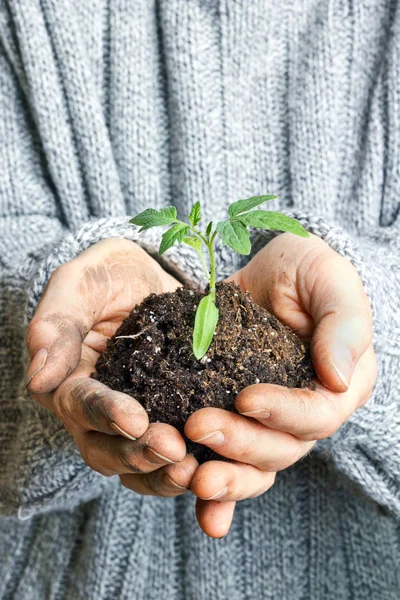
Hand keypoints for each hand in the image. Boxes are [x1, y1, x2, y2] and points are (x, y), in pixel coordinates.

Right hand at [26, 238, 197, 496]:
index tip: (135, 419)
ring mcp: (135, 422)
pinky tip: (221, 467)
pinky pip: (177, 456)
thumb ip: (57, 323)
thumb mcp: (80, 284)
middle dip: (138, 454)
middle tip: (174, 450)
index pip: (80, 404)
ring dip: (164, 474)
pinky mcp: (171, 421)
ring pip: (139, 466)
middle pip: (106, 450)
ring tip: (195, 469)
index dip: (104, 414)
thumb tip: (37, 377)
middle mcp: (97, 413)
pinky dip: (195, 468)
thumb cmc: (108, 276)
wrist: (149, 278)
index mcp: (69, 381)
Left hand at [185, 233, 376, 537]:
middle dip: (240, 444)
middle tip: (199, 427)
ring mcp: (268, 421)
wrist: (270, 271)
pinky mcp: (233, 417)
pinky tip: (194, 504)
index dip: (284, 413)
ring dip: (226, 479)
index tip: (246, 398)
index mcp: (338, 388)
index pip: (317, 415)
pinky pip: (227, 459)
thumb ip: (344, 326)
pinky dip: (216, 492)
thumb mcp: (331, 282)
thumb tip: (337, 380)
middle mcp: (305, 414)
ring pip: (254, 465)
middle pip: (280, 448)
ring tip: (193, 479)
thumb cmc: (308, 271)